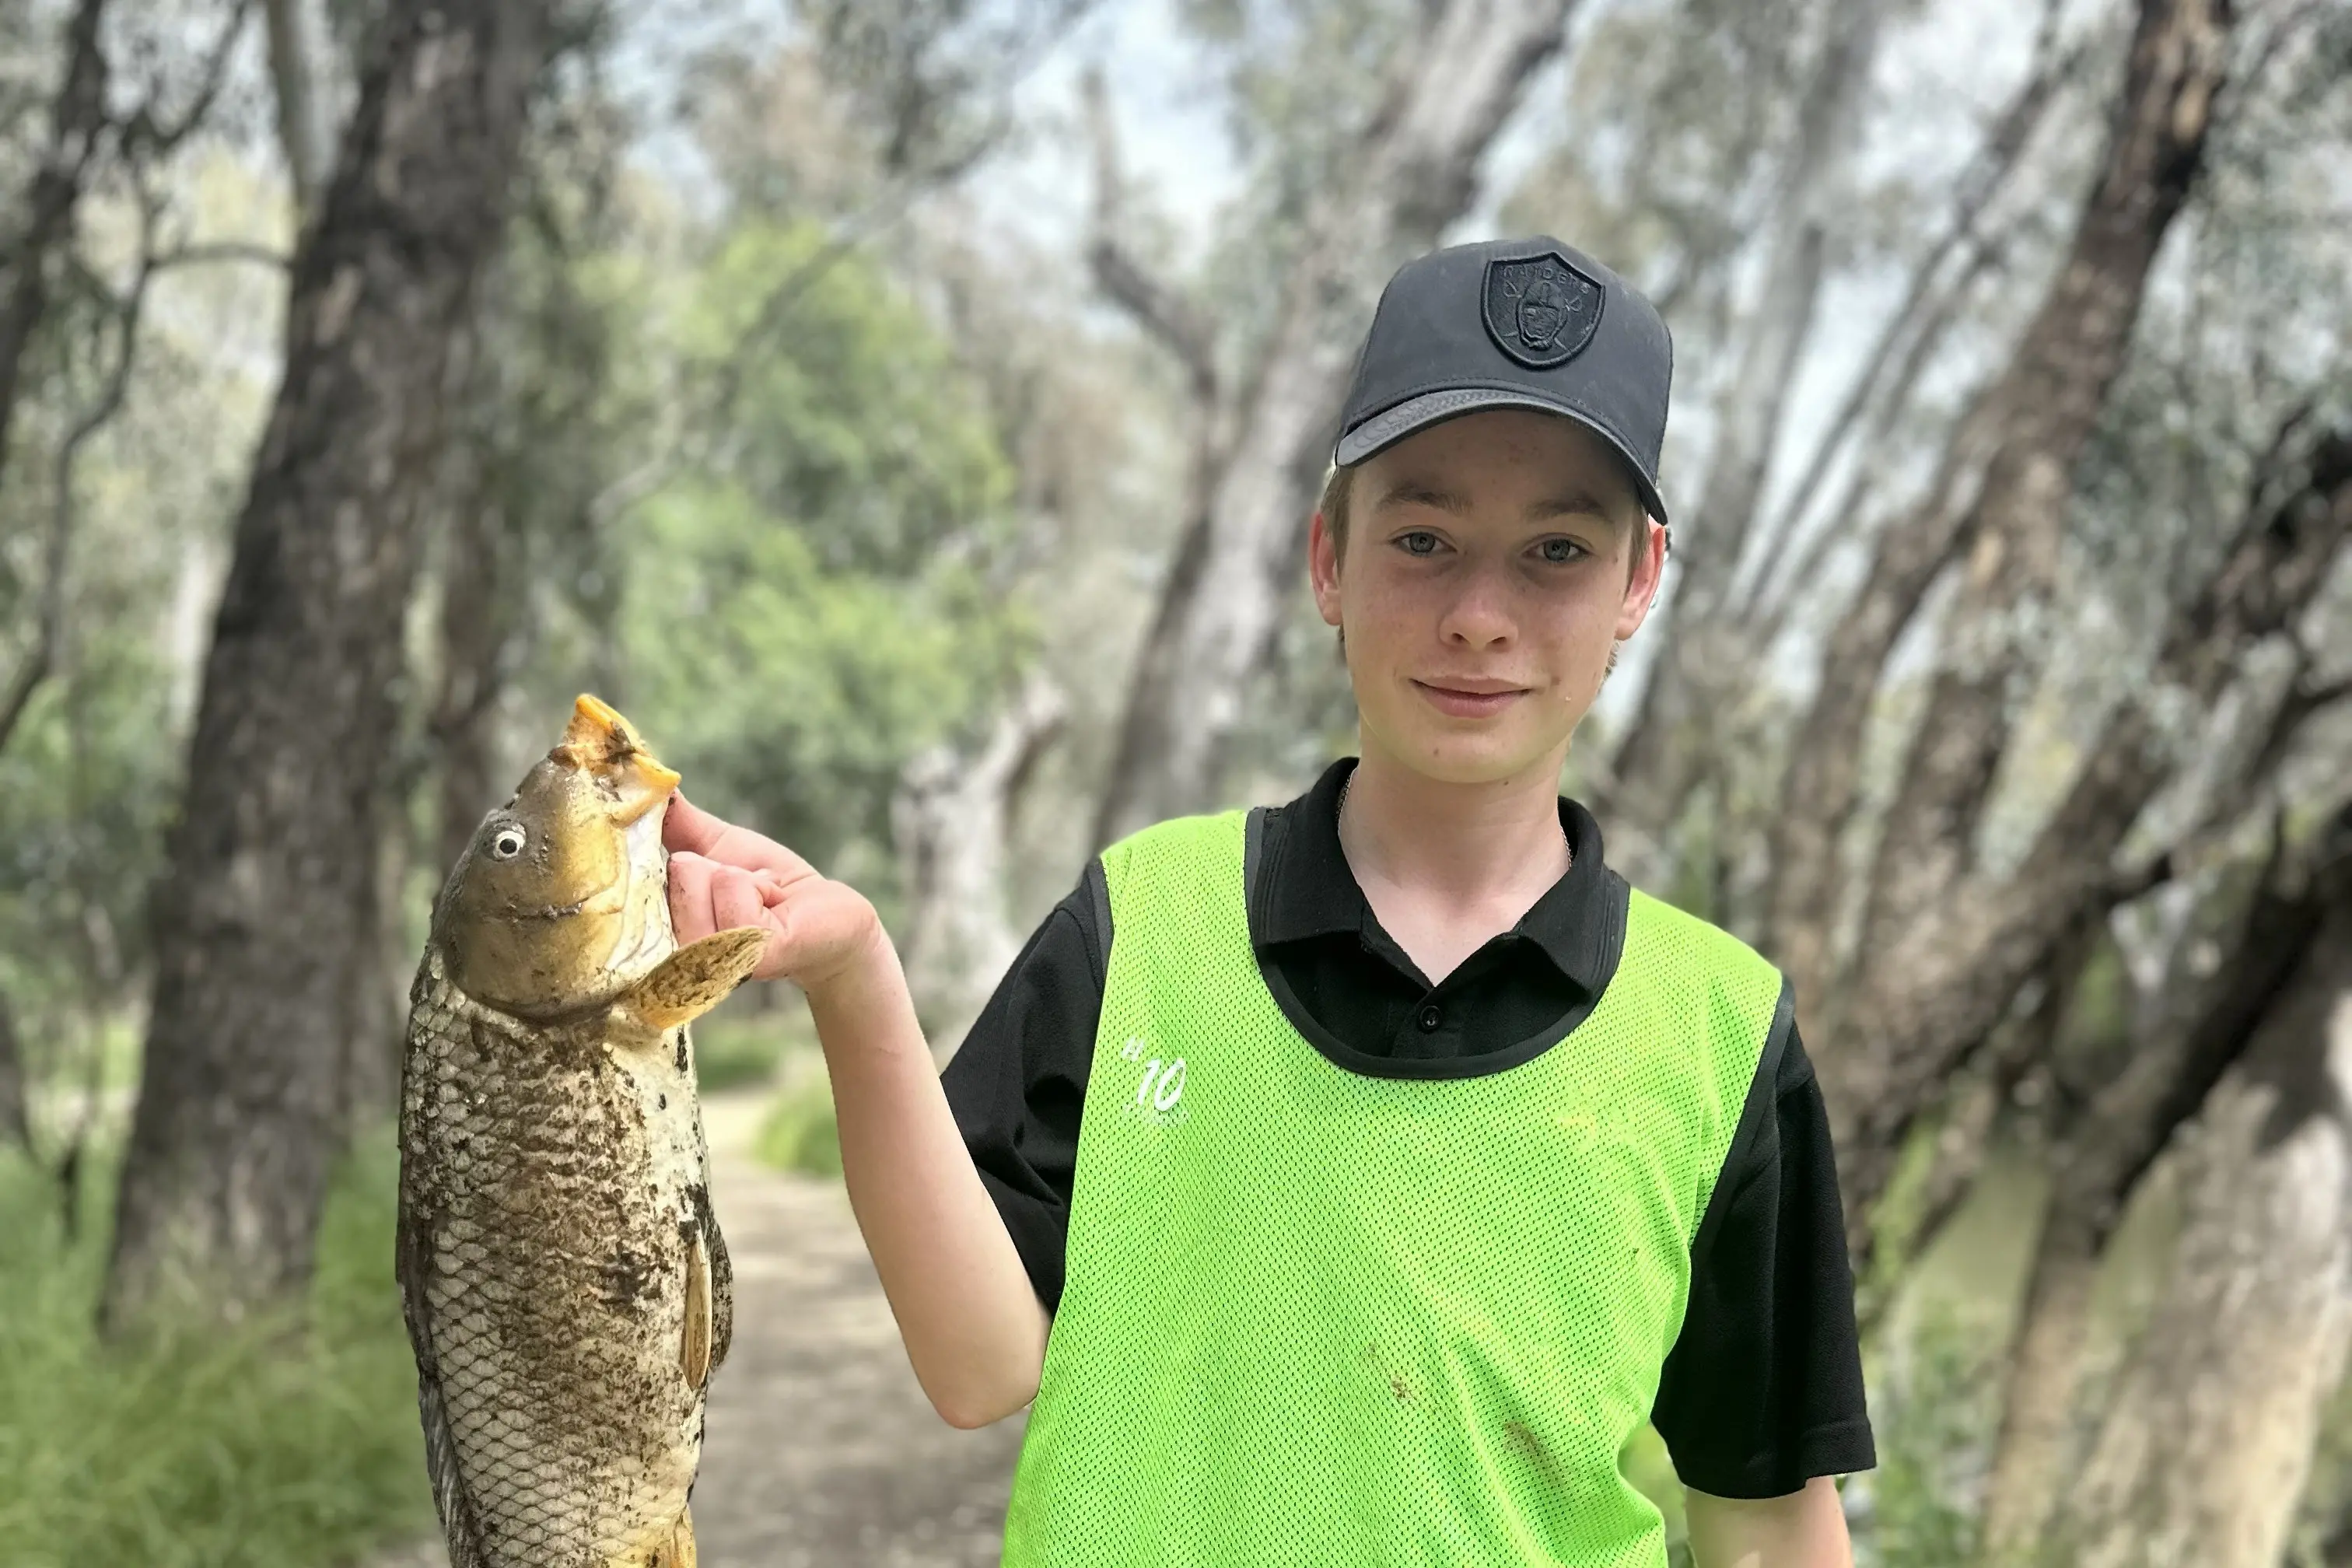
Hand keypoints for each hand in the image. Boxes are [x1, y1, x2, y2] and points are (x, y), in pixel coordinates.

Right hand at [662, 791, 881, 991]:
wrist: (828, 916)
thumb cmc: (769, 885)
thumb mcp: (718, 847)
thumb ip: (678, 823)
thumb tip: (648, 785)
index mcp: (661, 925)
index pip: (634, 877)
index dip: (650, 850)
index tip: (688, 853)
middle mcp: (674, 951)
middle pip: (670, 870)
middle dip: (714, 865)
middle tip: (742, 886)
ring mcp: (707, 960)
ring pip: (696, 878)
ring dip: (740, 877)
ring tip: (759, 895)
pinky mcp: (745, 958)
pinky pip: (732, 891)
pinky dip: (759, 886)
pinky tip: (772, 906)